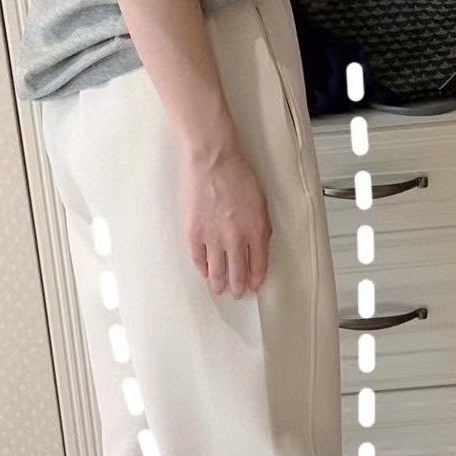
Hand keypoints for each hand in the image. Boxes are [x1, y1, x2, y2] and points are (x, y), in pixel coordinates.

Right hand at [182, 139, 272, 298]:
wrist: (214, 162)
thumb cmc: (238, 176)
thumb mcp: (261, 203)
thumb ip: (261, 228)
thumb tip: (258, 248)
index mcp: (256, 232)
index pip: (258, 266)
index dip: (256, 280)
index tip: (254, 285)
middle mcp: (235, 239)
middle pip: (238, 274)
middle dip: (238, 288)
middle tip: (237, 293)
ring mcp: (213, 238)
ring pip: (217, 272)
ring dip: (220, 285)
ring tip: (220, 290)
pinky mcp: (195, 234)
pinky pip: (199, 259)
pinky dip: (203, 269)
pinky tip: (205, 273)